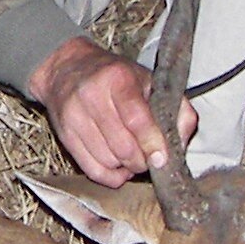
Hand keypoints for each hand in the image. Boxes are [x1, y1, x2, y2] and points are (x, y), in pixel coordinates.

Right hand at [28, 36, 199, 186]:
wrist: (67, 68)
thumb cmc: (116, 78)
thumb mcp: (150, 82)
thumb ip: (177, 110)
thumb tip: (180, 145)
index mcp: (118, 78)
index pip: (136, 118)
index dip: (151, 143)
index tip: (161, 159)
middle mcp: (92, 95)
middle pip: (123, 147)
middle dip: (142, 160)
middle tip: (148, 156)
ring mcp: (75, 116)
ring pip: (108, 162)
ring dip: (125, 167)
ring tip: (131, 155)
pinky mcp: (64, 134)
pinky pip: (92, 170)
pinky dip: (110, 176)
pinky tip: (117, 165)